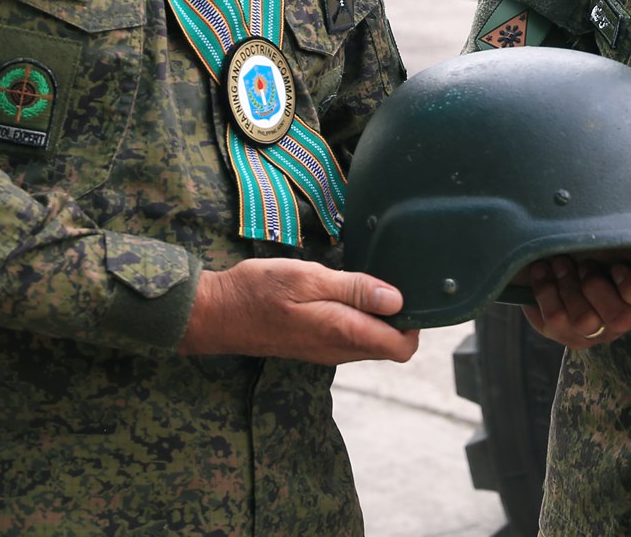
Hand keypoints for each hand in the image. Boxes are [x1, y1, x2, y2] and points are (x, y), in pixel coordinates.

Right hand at [179, 258, 419, 364]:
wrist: (216, 314)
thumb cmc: (258, 290)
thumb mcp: (307, 278)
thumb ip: (354, 289)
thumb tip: (397, 300)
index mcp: (342, 332)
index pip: (401, 347)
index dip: (414, 322)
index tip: (409, 290)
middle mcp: (339, 350)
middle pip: (390, 347)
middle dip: (400, 319)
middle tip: (390, 280)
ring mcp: (326, 351)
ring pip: (371, 344)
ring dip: (379, 319)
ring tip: (368, 283)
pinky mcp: (314, 346)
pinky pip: (351, 339)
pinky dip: (359, 320)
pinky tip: (347, 293)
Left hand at [521, 254, 630, 348]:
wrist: (571, 264)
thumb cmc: (606, 252)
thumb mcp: (625, 247)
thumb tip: (625, 227)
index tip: (616, 267)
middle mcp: (626, 323)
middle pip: (618, 318)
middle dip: (595, 286)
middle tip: (583, 264)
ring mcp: (596, 334)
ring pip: (583, 321)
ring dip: (567, 287)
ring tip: (559, 263)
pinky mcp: (567, 336)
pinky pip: (553, 321)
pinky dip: (545, 292)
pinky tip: (541, 272)